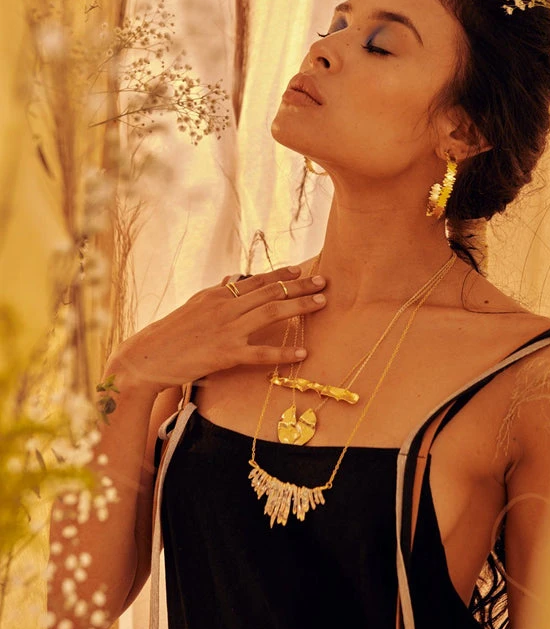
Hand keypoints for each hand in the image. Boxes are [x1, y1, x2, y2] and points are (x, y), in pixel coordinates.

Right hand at [106, 266, 325, 392]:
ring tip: (322, 303)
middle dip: (300, 286)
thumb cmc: (170, 335)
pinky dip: (283, 352)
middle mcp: (224, 307)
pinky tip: (302, 353)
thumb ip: (217, 293)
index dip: (280, 275)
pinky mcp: (225, 354)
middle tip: (324, 282)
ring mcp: (226, 329)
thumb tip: (233, 277)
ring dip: (299, 306)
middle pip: (269, 292)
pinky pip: (260, 353)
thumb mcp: (193, 306)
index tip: (301, 270)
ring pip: (271, 313)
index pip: (255, 280)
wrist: (145, 358)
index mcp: (216, 295)